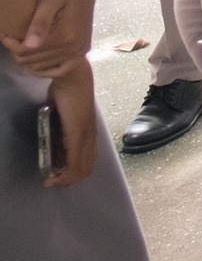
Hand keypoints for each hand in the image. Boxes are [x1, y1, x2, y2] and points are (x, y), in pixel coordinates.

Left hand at [3, 0, 97, 77]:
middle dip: (17, 51)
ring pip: (43, 66)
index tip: (3, 34)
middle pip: (33, 60)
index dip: (11, 44)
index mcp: (66, 36)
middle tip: (11, 38)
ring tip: (21, 45)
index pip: (28, 51)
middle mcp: (74, 48)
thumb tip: (30, 44)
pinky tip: (33, 67)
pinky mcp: (81, 52)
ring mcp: (79, 51)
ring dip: (28, 59)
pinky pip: (60, 70)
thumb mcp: (49, 0)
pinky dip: (45, 71)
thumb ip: (40, 22)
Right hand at [43, 65, 98, 188]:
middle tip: (53, 183)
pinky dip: (65, 172)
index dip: (74, 173)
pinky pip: (74, 159)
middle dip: (69, 180)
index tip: (58, 178)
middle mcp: (90, 137)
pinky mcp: (77, 133)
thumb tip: (54, 135)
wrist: (74, 77)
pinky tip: (53, 176)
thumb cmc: (67, 91)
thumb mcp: (64, 113)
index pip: (87, 160)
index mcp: (88, 132)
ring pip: (81, 168)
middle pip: (86, 168)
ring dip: (65, 179)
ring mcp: (85, 136)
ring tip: (51, 181)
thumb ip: (61, 124)